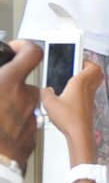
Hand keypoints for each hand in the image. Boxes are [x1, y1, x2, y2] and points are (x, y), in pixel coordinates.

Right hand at [0, 40, 42, 163]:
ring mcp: (30, 117)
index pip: (31, 53)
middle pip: (26, 84)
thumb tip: (2, 74)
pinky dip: (16, 123)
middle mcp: (25, 97)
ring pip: (26, 105)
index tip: (18, 48)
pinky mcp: (31, 135)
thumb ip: (0, 77)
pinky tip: (3, 127)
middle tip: (0, 92)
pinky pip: (25, 123)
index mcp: (9, 81)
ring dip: (15, 106)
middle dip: (15, 86)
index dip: (25, 47)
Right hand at [39, 61, 103, 162]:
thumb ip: (45, 91)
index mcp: (80, 83)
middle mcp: (88, 90)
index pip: (93, 66)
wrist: (79, 136)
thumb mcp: (49, 102)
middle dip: (86, 66)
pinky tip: (68, 94)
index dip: (85, 59)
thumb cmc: (70, 121)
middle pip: (97, 72)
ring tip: (70, 78)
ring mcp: (90, 98)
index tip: (76, 54)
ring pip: (93, 82)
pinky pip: (87, 93)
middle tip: (74, 65)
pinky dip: (81, 90)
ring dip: (84, 77)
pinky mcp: (88, 106)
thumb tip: (46, 90)